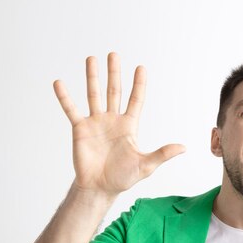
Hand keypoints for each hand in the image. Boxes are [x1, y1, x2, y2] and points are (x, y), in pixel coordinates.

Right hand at [53, 52, 184, 197]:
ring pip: (94, 95)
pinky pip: (71, 110)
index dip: (138, 85)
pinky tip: (59, 83)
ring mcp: (95, 123)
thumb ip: (163, 154)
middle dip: (114, 73)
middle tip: (113, 55)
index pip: (135, 100)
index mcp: (129, 126)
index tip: (141, 68)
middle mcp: (112, 120)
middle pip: (114, 91)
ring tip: (91, 58)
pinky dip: (65, 97)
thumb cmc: (123, 177)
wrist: (100, 188)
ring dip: (92, 77)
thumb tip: (184, 148)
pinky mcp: (80, 129)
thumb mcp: (146, 165)